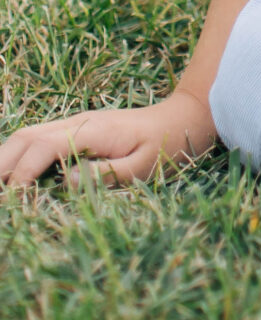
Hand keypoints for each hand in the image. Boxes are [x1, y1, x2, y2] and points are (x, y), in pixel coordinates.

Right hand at [0, 86, 217, 190]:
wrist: (182, 117)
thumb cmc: (167, 145)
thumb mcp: (143, 166)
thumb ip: (105, 174)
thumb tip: (66, 182)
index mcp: (92, 130)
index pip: (43, 147)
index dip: (23, 174)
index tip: (12, 202)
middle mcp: (77, 122)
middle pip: (25, 137)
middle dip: (2, 165)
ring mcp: (74, 124)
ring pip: (27, 135)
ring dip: (6, 160)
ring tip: (1, 191)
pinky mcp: (75, 131)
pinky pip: (38, 138)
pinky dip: (19, 156)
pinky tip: (14, 178)